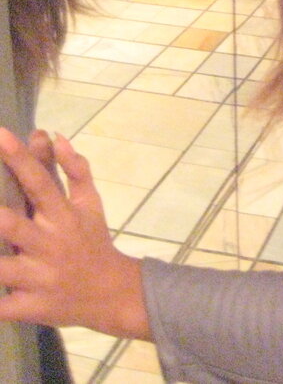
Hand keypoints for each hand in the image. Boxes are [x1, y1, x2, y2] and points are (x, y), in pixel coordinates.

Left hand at [0, 129, 149, 338]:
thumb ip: (75, 169)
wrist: (111, 295)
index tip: (0, 135)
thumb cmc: (93, 241)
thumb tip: (54, 136)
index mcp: (63, 215)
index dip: (19, 159)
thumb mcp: (91, 203)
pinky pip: (3, 306)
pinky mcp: (30, 306)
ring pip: (3, 268)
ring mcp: (38, 277)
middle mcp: (49, 243)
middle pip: (14, 225)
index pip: (39, 181)